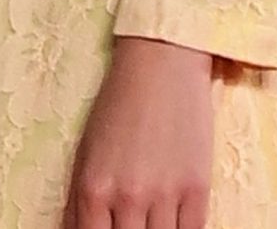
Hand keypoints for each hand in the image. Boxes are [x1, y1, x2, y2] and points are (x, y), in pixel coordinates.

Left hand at [67, 34, 215, 228]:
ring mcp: (164, 196)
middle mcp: (127, 197)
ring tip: (149, 220)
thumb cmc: (118, 105)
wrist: (161, 64)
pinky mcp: (197, 190)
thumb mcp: (86, 151)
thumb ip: (79, 202)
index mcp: (93, 187)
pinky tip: (173, 223)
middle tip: (129, 222)